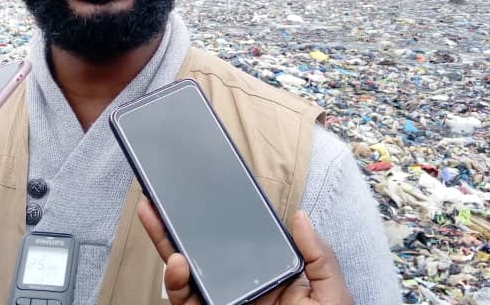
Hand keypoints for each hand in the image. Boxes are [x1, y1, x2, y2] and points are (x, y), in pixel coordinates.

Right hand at [137, 198, 352, 304]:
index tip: (206, 195)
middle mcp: (241, 289)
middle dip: (178, 225)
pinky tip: (178, 264)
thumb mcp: (331, 293)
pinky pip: (188, 302)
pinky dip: (178, 284)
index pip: (240, 242)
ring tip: (161, 223)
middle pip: (203, 253)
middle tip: (159, 199)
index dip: (220, 219)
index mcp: (269, 277)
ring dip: (168, 247)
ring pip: (187, 274)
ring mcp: (223, 304)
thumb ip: (319, 256)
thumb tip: (301, 217)